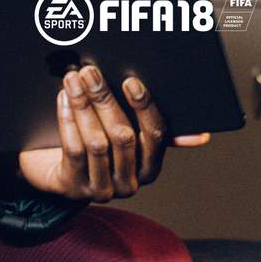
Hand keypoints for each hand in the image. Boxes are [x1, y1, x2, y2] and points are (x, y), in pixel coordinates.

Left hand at [18, 67, 209, 201]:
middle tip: (91, 72)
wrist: (60, 173)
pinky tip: (64, 99)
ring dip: (84, 106)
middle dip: (106, 99)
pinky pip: (74, 150)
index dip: (144, 108)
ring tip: (74, 80)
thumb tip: (200, 134)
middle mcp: (130, 183)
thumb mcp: (130, 137)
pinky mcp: (76, 187)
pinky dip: (68, 120)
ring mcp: (103, 189)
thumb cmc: (101, 144)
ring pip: (97, 142)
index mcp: (150, 167)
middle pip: (123, 136)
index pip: (156, 135)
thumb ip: (152, 128)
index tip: (130, 81)